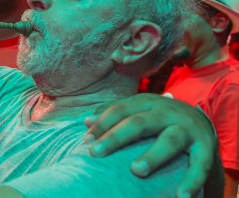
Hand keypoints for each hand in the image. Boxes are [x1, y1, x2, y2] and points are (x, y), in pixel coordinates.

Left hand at [84, 93, 215, 196]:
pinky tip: (181, 196)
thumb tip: (86, 121)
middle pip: (138, 123)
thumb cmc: (159, 119)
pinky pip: (200, 164)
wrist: (202, 121)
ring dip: (153, 156)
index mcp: (146, 103)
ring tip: (136, 171)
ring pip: (169, 141)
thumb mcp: (138, 110)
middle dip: (115, 137)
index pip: (119, 111)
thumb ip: (114, 114)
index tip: (85, 141)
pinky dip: (192, 181)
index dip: (101, 125)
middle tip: (95, 153)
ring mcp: (187, 128)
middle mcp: (166, 112)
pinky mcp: (206, 146)